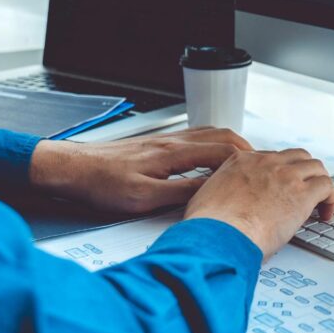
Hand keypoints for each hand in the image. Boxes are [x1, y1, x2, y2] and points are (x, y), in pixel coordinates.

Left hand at [29, 127, 252, 213]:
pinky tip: (212, 158)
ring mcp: (166, 140)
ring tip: (244, 162)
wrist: (72, 168)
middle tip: (261, 166)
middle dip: (247, 150)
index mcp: (173, 153)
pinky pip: (197, 137)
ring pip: (211, 133)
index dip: (247, 161)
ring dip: (232, 145)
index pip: (223, 150)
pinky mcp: (158, 145)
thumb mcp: (142, 199)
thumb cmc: (100, 183)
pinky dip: (214, 145)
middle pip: (223, 136)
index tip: (261, 172)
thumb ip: (179, 194)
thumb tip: (210, 193)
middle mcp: (173, 141)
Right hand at [184, 149, 333, 256]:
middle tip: (306, 189)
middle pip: (296, 156)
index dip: (280, 173)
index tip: (283, 186)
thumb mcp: (205, 199)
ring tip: (320, 201)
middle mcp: (265, 163)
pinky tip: (325, 214)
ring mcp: (285, 175)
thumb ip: (220, 195)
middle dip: (304, 172)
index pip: (270, 158)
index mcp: (240, 162)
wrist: (216, 236)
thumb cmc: (208, 227)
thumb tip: (225, 209)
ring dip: (319, 183)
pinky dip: (330, 199)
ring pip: (315, 167)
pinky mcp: (301, 194)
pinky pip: (327, 186)